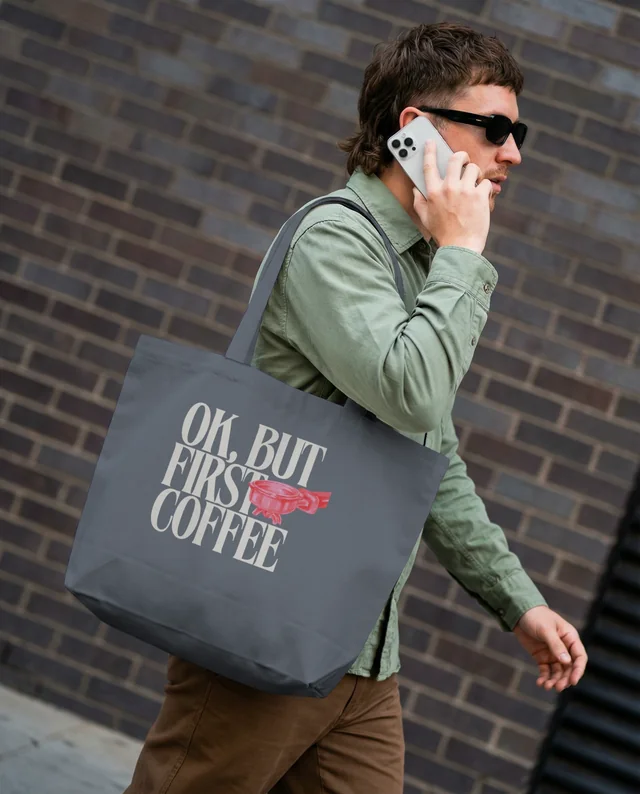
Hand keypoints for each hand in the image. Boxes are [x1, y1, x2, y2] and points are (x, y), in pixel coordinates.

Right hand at [413, 140, 491, 254]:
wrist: (461, 247)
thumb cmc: (443, 234)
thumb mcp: (425, 219)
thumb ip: (419, 202)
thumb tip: (416, 190)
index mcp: (433, 192)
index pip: (429, 165)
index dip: (429, 151)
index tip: (431, 142)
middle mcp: (448, 188)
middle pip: (456, 158)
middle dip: (461, 156)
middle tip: (464, 161)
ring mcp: (465, 191)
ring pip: (473, 168)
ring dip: (474, 174)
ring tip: (473, 185)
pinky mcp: (480, 196)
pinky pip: (485, 182)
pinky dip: (485, 189)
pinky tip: (481, 198)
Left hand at [514, 605, 586, 692]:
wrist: (518, 612)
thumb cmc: (536, 616)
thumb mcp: (545, 629)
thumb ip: (556, 645)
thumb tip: (567, 662)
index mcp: (570, 638)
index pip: (579, 657)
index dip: (578, 670)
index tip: (573, 681)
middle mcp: (564, 647)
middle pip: (569, 668)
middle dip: (564, 679)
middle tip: (558, 687)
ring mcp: (553, 653)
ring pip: (558, 671)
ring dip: (554, 680)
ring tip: (547, 686)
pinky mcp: (542, 657)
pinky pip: (546, 670)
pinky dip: (544, 677)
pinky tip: (540, 683)